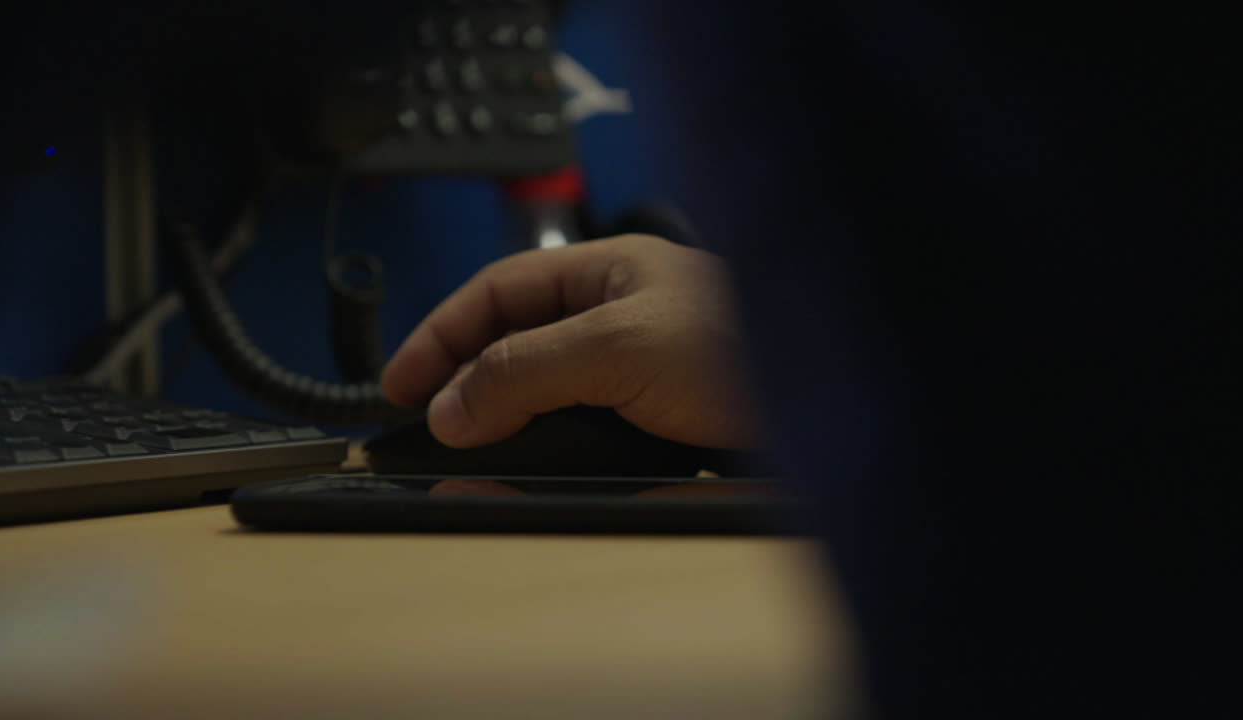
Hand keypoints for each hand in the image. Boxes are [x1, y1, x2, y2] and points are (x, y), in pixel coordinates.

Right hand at [380, 234, 758, 449]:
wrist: (843, 409)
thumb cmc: (750, 346)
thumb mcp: (619, 347)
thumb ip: (527, 369)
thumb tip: (449, 407)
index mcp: (608, 272)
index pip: (499, 291)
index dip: (441, 333)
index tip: (399, 384)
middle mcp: (622, 316)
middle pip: (516, 342)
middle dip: (464, 382)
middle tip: (424, 429)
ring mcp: (642, 372)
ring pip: (548, 393)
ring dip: (505, 424)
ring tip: (468, 454)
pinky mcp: (663, 424)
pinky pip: (587, 435)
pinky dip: (552, 454)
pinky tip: (536, 469)